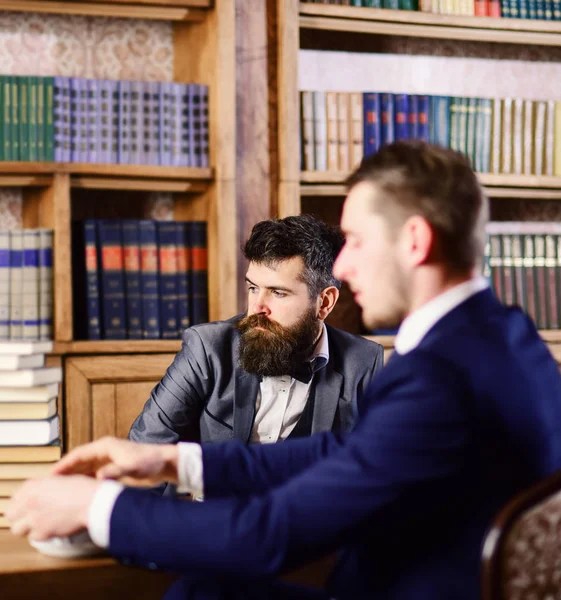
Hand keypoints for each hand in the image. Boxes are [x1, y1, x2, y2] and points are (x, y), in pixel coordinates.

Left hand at [6, 475, 99, 540]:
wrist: (91, 502)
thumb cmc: (82, 488)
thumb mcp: (59, 480)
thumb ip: (43, 487)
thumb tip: (37, 495)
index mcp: (33, 486)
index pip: (14, 498)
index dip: (20, 503)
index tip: (25, 505)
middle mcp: (29, 502)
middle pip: (10, 515)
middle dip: (18, 516)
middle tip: (28, 516)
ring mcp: (34, 518)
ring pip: (17, 529)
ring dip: (26, 527)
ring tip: (38, 524)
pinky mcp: (42, 532)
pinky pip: (33, 537)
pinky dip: (40, 534)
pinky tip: (49, 528)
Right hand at [51, 436, 178, 485]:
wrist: (164, 463)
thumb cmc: (149, 462)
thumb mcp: (132, 467)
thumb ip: (115, 472)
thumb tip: (98, 478)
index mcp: (105, 446)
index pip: (78, 454)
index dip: (63, 465)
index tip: (50, 476)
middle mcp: (104, 451)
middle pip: (78, 462)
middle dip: (64, 473)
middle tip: (48, 487)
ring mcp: (107, 460)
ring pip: (84, 470)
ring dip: (72, 478)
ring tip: (58, 493)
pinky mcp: (112, 469)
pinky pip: (92, 476)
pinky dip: (83, 483)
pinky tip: (77, 494)